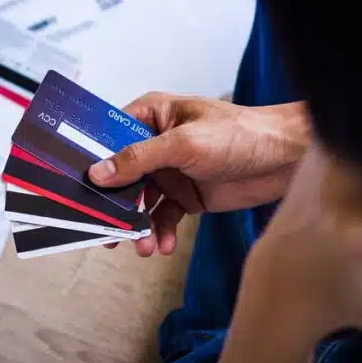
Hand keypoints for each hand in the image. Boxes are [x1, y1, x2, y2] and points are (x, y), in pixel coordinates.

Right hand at [88, 93, 309, 256]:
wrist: (287, 160)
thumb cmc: (241, 134)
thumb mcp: (184, 143)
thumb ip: (138, 159)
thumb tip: (98, 173)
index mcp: (152, 116)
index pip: (108, 136)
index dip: (91, 160)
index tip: (75, 184)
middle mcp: (156, 143)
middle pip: (120, 175)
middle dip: (113, 204)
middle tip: (103, 228)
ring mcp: (171, 171)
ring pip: (140, 201)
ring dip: (138, 225)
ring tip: (142, 246)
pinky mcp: (187, 196)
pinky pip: (163, 217)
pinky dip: (160, 232)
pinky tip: (164, 245)